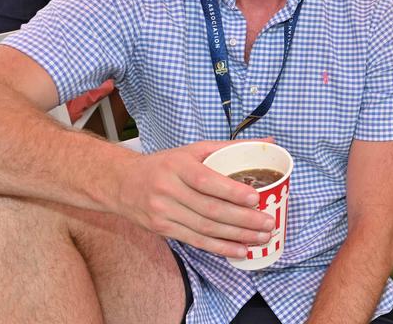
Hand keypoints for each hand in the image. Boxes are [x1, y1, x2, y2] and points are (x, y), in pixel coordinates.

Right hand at [111, 140, 274, 257]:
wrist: (122, 183)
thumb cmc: (165, 164)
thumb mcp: (193, 150)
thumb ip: (230, 147)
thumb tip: (269, 142)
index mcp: (178, 166)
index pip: (206, 181)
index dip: (231, 191)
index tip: (255, 198)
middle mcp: (169, 190)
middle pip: (209, 209)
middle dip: (243, 220)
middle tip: (268, 224)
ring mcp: (164, 213)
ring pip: (205, 229)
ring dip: (236, 236)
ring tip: (260, 238)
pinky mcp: (163, 229)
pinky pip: (195, 241)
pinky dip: (220, 247)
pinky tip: (239, 250)